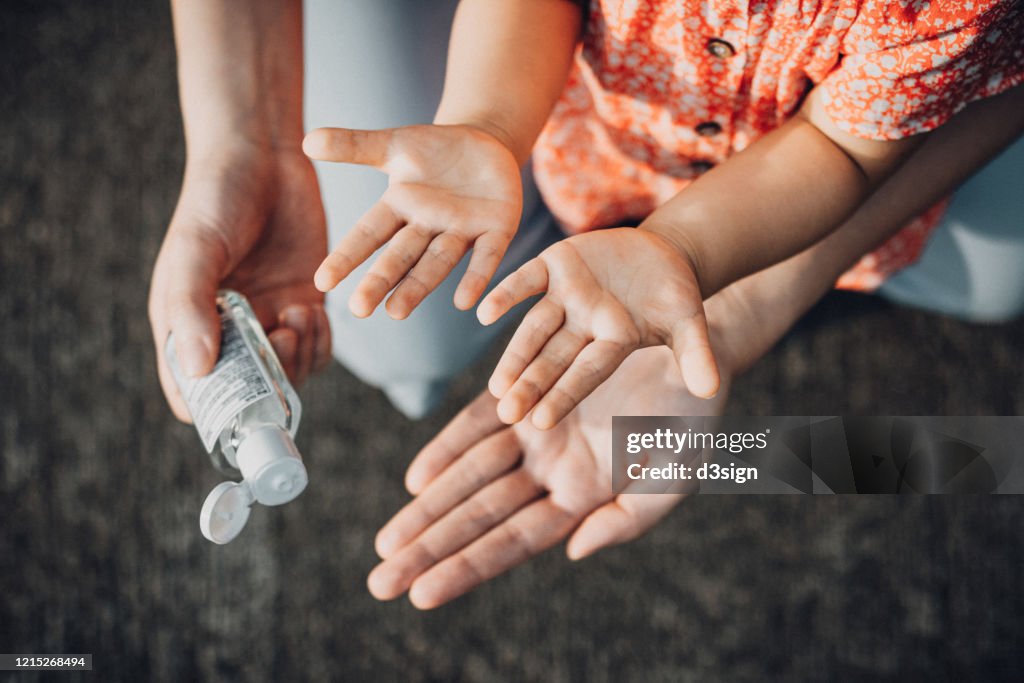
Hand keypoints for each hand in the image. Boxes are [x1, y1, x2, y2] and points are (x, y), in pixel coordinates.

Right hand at [148, 143, 329, 421]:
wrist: (263, 157)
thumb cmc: (215, 199)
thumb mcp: (196, 250)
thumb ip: (193, 308)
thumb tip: (196, 371)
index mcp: (185, 325)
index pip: (192, 393)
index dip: (213, 411)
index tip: (241, 401)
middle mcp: (226, 332)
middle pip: (249, 392)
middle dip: (270, 380)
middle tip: (283, 339)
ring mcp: (267, 320)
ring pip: (288, 374)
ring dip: (300, 357)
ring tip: (298, 314)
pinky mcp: (303, 303)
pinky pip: (316, 348)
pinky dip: (320, 341)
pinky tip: (313, 310)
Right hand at [302, 124, 521, 318]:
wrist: (486, 145)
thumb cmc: (435, 151)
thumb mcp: (394, 145)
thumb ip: (354, 146)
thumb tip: (307, 141)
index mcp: (400, 208)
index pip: (369, 234)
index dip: (347, 255)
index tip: (322, 281)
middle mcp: (427, 226)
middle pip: (400, 256)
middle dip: (381, 281)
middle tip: (359, 310)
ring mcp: (462, 231)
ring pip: (437, 263)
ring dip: (418, 287)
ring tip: (397, 312)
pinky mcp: (497, 230)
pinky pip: (486, 257)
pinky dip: (476, 278)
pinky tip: (465, 303)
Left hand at [367, 345, 730, 608]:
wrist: (691, 351)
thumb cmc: (691, 417)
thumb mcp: (673, 476)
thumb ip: (626, 519)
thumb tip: (573, 551)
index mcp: (582, 499)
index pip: (513, 542)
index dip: (467, 566)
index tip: (421, 594)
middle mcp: (550, 472)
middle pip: (478, 517)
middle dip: (430, 548)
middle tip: (381, 580)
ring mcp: (534, 432)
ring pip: (469, 476)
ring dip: (427, 507)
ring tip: (387, 543)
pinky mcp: (526, 390)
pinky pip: (478, 423)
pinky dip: (447, 448)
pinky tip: (417, 479)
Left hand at [477, 228, 719, 429]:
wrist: (662, 253)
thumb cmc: (676, 297)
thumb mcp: (690, 324)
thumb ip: (695, 354)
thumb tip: (709, 390)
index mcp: (612, 344)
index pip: (586, 373)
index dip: (565, 394)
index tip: (540, 421)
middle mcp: (583, 326)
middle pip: (553, 359)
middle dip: (531, 385)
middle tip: (506, 412)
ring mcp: (566, 297)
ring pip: (534, 328)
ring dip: (515, 354)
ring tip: (495, 385)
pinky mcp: (554, 265)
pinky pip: (526, 281)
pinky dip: (506, 293)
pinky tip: (482, 313)